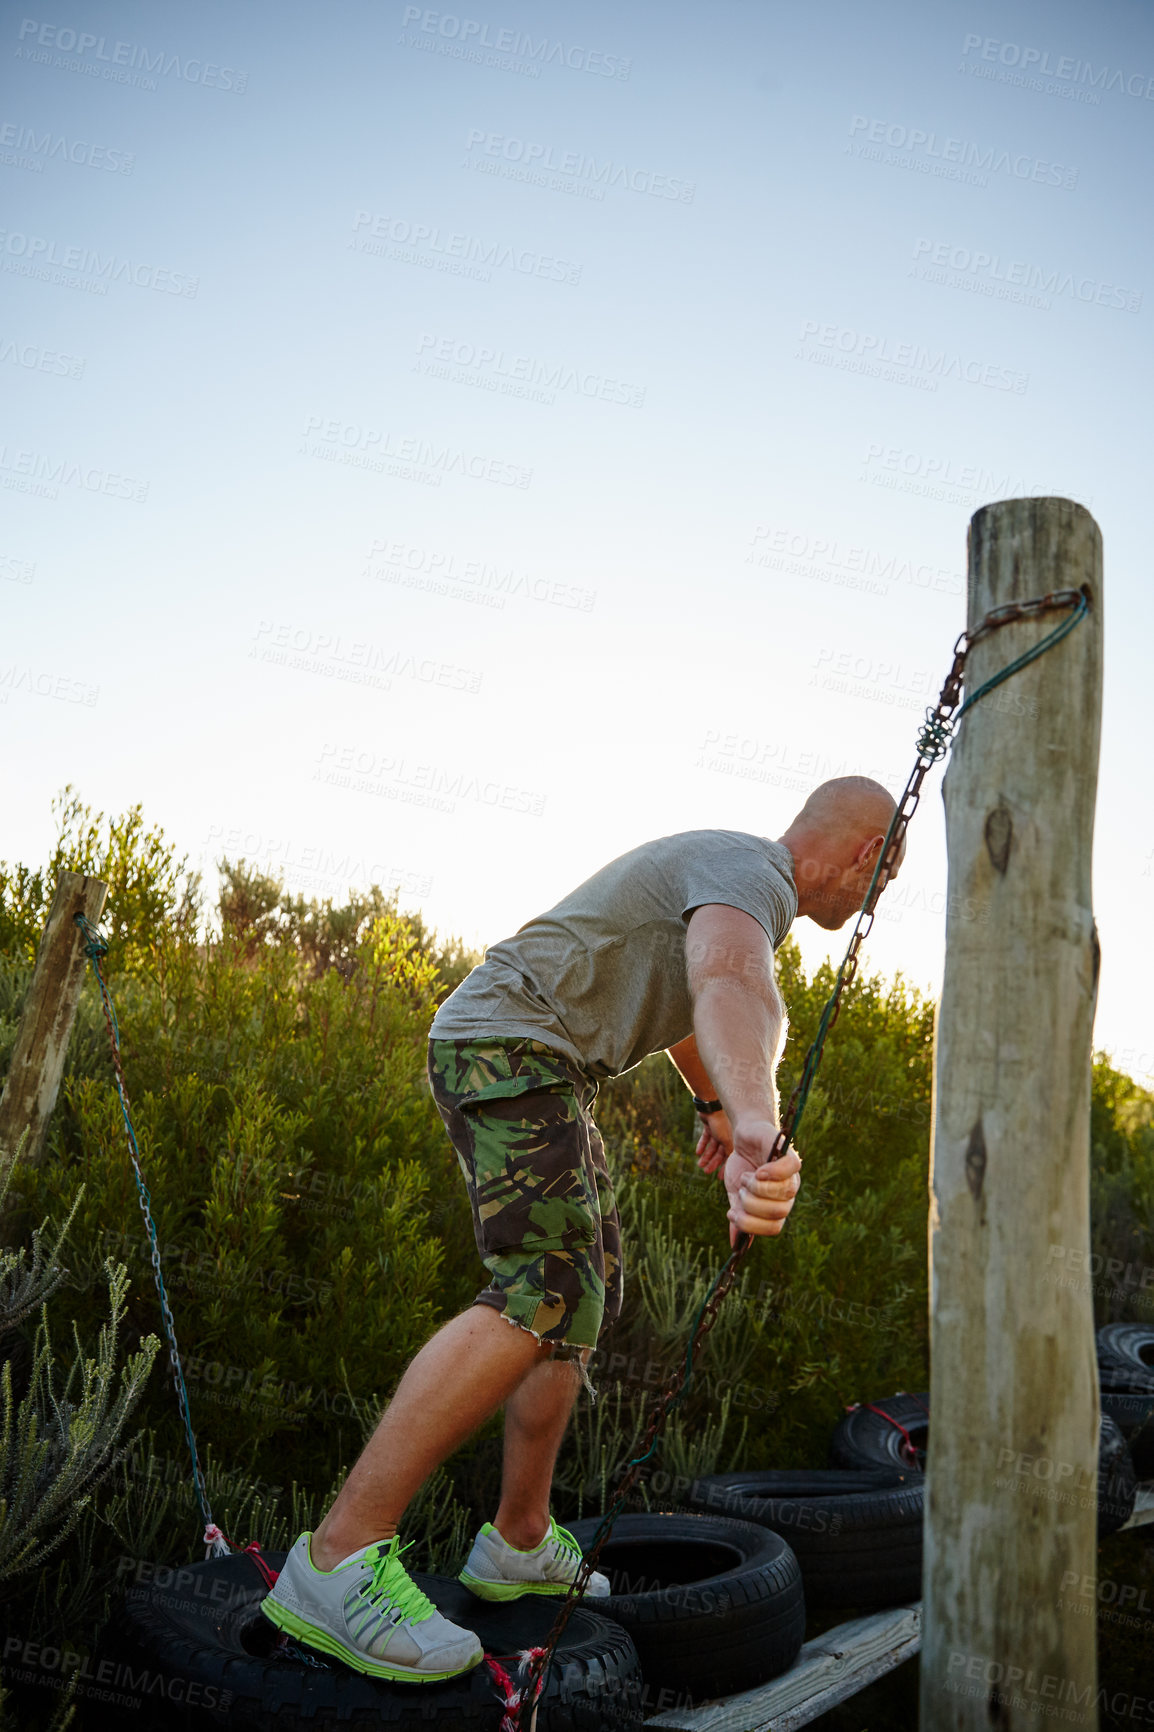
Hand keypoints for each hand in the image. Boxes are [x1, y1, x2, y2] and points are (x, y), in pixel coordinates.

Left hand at [695, 1108, 732, 1174]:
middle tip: (706, 1172)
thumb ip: (728, 1152)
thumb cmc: (721, 1124)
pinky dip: (702, 1145)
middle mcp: (726, 1137)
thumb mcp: (726, 1140)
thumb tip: (730, 1164)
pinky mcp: (709, 1127)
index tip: (719, 1177)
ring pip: (712, 1148)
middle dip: (713, 1163)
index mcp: (733, 1140)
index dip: (724, 1167)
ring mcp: (717, 1132)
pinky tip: (697, 1153)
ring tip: (699, 1164)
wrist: (710, 1108)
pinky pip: (705, 1139)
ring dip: (706, 1156)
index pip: (729, 1157)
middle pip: (719, 1154)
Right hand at [724, 1119, 801, 1247]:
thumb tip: (734, 1244)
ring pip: (783, 1194)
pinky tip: (758, 1171)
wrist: (743, 1135)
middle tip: (740, 1190)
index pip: (774, 1228)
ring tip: (746, 1176)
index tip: (732, 1213)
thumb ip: (738, 1215)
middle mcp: (788, 1193)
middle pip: (778, 1213)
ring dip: (757, 1187)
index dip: (751, 1224)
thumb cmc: (742, 1165)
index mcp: (777, 1206)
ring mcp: (792, 1175)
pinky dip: (773, 1173)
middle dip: (751, 1204)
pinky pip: (789, 1169)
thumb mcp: (735, 1193)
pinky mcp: (790, 1155)